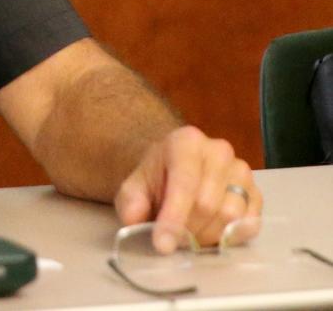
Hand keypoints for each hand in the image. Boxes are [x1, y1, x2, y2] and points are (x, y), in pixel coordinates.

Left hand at [114, 125, 261, 252]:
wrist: (175, 169)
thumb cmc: (156, 177)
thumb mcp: (134, 186)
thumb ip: (131, 202)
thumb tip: (136, 219)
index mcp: (186, 142)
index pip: (184, 183)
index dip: (173, 217)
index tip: (162, 244)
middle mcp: (219, 151)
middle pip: (207, 204)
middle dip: (187, 230)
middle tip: (173, 238)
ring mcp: (242, 171)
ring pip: (230, 216)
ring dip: (206, 235)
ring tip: (189, 233)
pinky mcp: (256, 193)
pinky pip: (249, 225)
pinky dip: (228, 237)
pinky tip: (211, 232)